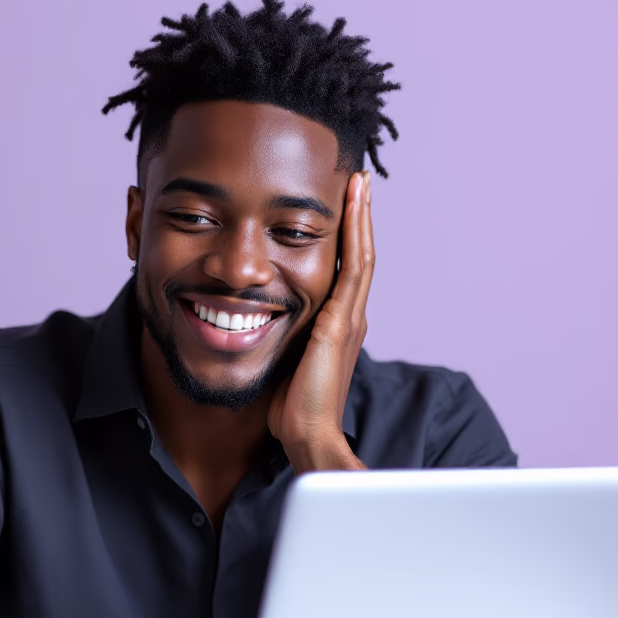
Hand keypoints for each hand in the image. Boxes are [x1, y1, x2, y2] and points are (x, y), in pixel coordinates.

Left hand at [267, 171, 371, 472]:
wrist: (307, 437)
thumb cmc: (292, 410)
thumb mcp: (286, 364)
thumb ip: (282, 342)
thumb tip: (256, 328)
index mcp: (338, 326)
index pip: (345, 271)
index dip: (346, 238)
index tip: (341, 205)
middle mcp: (350, 316)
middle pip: (359, 255)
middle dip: (358, 217)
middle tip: (357, 181)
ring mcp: (350, 317)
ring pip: (361, 254)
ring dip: (360, 216)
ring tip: (359, 182)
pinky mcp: (342, 322)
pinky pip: (354, 266)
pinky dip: (355, 233)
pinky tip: (353, 205)